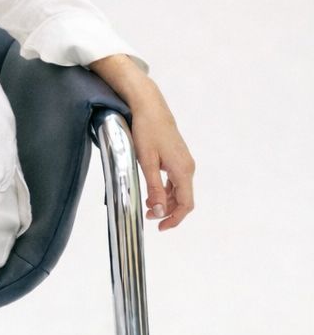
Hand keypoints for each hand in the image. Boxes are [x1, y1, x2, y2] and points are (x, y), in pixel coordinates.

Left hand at [127, 83, 194, 230]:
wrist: (150, 107)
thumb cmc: (146, 131)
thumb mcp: (146, 162)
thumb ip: (154, 188)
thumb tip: (159, 211)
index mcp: (182, 170)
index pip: (186, 204)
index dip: (175, 219)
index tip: (161, 228)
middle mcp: (188, 167)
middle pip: (183, 199)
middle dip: (168, 211)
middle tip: (148, 216)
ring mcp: (184, 162)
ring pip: (180, 190)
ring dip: (166, 201)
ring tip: (148, 206)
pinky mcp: (178, 158)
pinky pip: (176, 180)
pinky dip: (166, 190)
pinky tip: (153, 192)